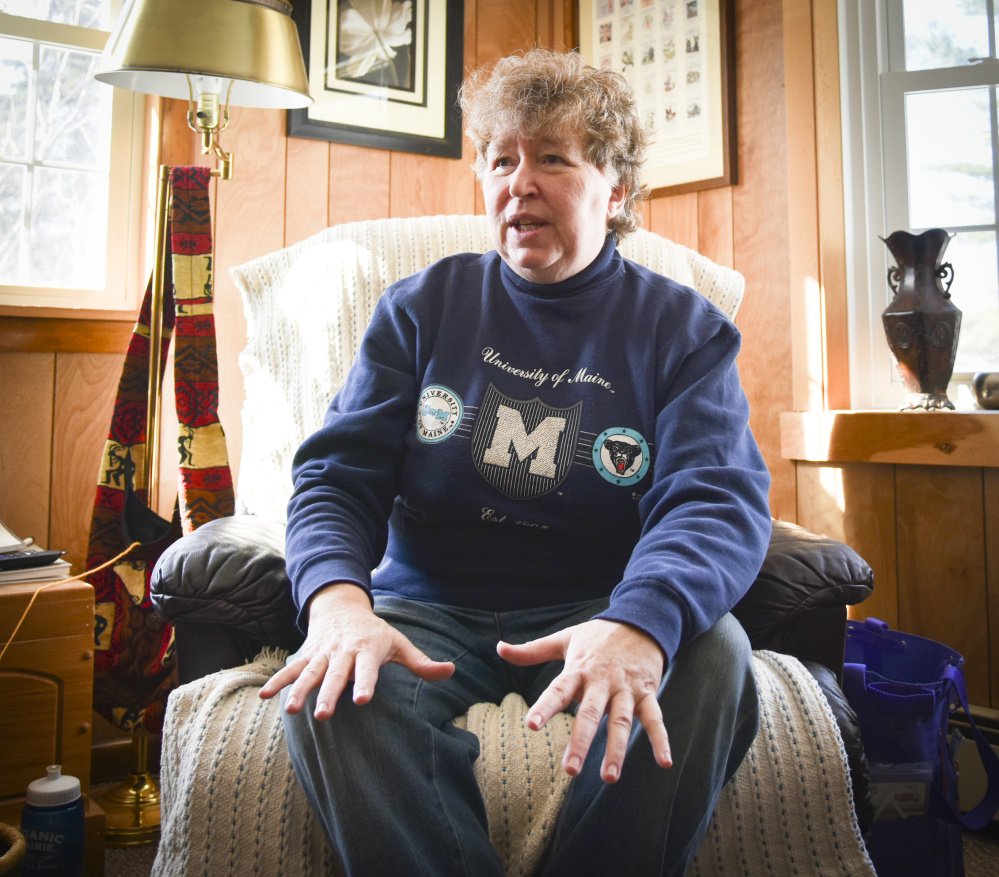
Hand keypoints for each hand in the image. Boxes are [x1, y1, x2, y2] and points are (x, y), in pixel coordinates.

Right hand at [258, 583, 453, 718]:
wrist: (342, 607)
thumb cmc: (376, 633)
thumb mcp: (399, 644)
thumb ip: (422, 663)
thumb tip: (452, 671)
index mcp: (367, 650)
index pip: (366, 669)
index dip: (365, 683)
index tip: (362, 699)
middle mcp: (343, 652)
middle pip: (335, 675)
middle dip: (330, 694)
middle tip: (325, 715)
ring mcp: (322, 653)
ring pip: (310, 673)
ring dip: (299, 690)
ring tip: (291, 710)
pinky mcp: (307, 655)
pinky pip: (291, 669)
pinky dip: (278, 680)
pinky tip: (265, 696)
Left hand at [497, 619, 670, 782]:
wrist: (640, 619)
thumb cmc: (597, 636)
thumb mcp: (564, 639)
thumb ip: (532, 651)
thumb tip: (499, 648)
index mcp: (578, 670)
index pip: (557, 690)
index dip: (545, 708)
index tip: (531, 726)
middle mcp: (601, 681)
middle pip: (590, 714)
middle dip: (580, 741)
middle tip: (570, 770)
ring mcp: (626, 689)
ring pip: (621, 722)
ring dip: (616, 750)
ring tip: (608, 778)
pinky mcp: (647, 692)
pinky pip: (655, 718)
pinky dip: (661, 739)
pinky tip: (664, 762)